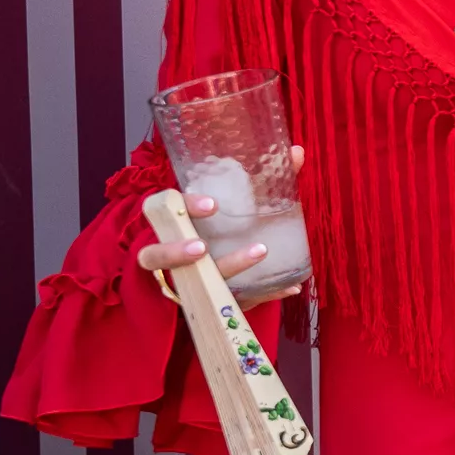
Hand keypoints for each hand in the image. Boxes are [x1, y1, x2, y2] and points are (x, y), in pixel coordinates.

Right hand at [140, 145, 306, 302]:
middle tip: (202, 247)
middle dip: (176, 251)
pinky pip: (233, 301)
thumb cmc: (221, 227)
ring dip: (225, 269)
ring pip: (190, 282)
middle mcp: (169, 253)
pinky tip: (290, 285)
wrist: (212, 271)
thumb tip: (296, 152)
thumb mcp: (235, 203)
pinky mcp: (209, 302)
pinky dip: (264, 295)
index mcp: (172, 223)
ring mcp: (184, 282)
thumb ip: (263, 179)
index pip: (162, 209)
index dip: (182, 207)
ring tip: (259, 252)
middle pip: (158, 254)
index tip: (211, 205)